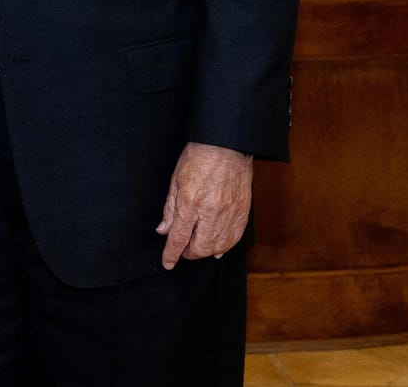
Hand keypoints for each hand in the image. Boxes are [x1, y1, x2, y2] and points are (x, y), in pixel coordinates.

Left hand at [157, 141, 251, 268]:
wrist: (228, 144)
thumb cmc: (199, 156)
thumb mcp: (176, 179)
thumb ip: (170, 208)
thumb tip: (164, 230)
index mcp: (191, 202)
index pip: (179, 237)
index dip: (171, 254)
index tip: (168, 263)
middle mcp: (211, 212)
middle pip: (200, 247)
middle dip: (189, 254)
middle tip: (183, 250)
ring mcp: (230, 213)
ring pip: (218, 247)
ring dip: (206, 252)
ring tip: (199, 247)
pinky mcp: (243, 212)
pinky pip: (234, 238)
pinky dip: (225, 246)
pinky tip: (218, 247)